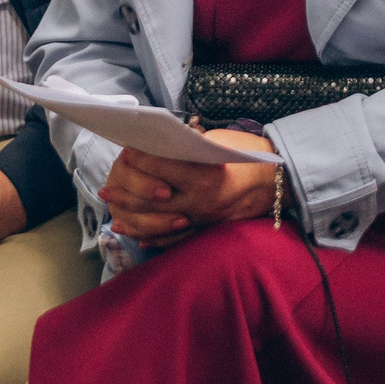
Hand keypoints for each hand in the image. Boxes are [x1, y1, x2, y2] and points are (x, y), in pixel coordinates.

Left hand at [99, 130, 280, 246]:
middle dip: (126, 194)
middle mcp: (201, 200)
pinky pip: (176, 239)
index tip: (123, 153)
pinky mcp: (208, 229)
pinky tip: (139, 236)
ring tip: (114, 215)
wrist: (279, 181)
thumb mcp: (220, 143)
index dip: (139, 159)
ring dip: (134, 219)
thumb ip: (188, 148)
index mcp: (204, 174)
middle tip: (105, 191)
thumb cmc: (250, 156)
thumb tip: (156, 147)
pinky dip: (155, 239)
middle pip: (153, 199)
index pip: (161, 167)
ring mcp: (204, 218)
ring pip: (159, 224)